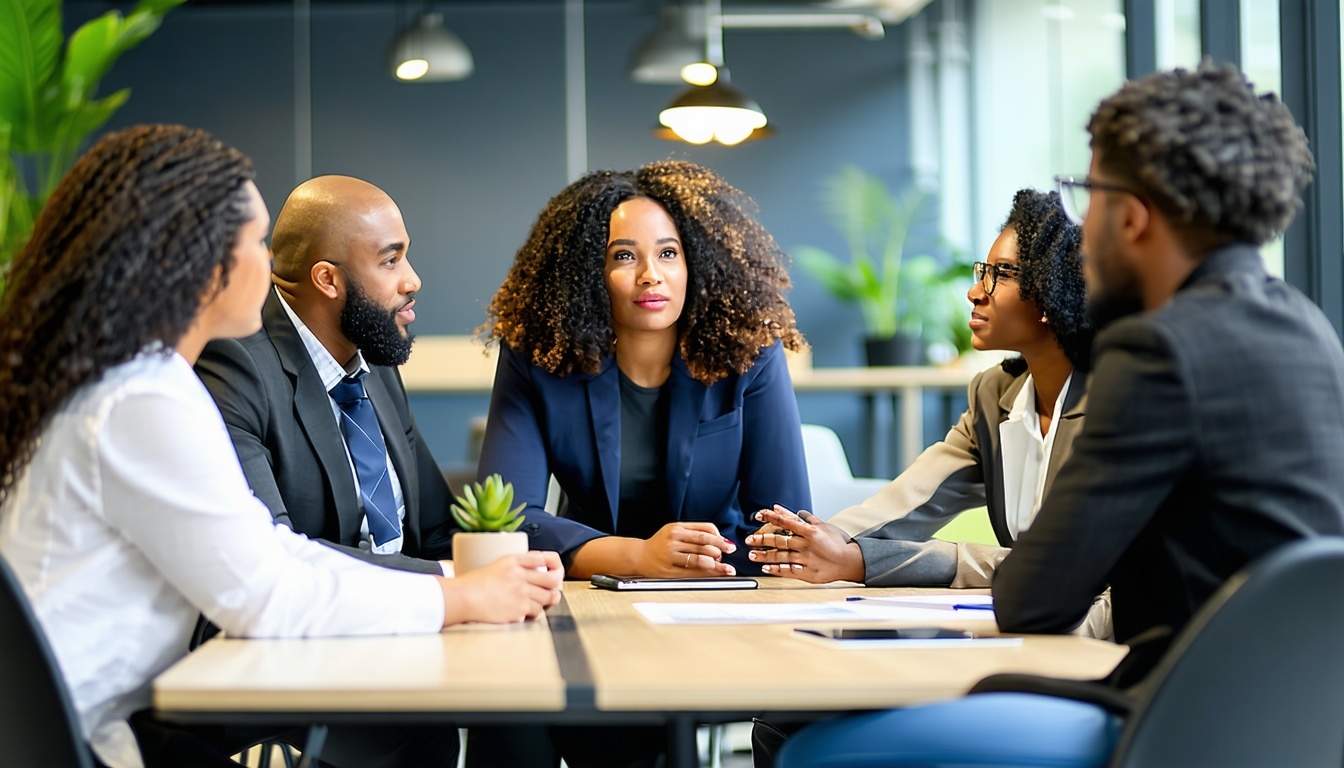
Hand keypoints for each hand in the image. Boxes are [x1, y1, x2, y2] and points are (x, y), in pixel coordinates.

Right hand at [439, 550, 563, 624]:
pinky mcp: (521, 607)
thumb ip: (512, 568)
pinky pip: (538, 611)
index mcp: (513, 560)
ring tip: (541, 604)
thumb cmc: (472, 584)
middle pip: (551, 579)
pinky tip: (528, 613)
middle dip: (555, 586)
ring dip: (546, 602)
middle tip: (553, 592)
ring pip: (548, 596)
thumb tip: (528, 574)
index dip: (553, 565)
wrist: (463, 597)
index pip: (542, 558)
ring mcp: (522, 590)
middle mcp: (520, 573)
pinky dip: (535, 613)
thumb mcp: (494, 566)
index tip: (554, 572)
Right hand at [637, 522, 736, 576]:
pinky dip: (706, 573)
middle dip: (720, 549)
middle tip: (730, 553)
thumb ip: (695, 531)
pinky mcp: (669, 570)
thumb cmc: (660, 544)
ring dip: (716, 563)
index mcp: (677, 528)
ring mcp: (670, 555)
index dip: (719, 537)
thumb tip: (719, 538)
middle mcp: (673, 540)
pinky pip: (692, 571)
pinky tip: (715, 573)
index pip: (704, 530)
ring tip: (726, 567)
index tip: (728, 544)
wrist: (639, 556)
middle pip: (703, 543)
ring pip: (699, 558)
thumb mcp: (675, 530)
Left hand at [745, 505, 864, 583]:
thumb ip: (809, 519)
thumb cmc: (839, 543)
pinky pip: (788, 571)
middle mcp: (806, 545)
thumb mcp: (825, 526)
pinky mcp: (807, 573)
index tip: (758, 515)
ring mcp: (805, 559)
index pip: (786, 521)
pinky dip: (776, 569)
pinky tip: (765, 568)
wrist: (850, 561)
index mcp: (810, 531)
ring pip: (781, 556)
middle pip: (780, 540)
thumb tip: (797, 511)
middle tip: (748, 539)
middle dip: (762, 539)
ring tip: (752, 555)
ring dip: (765, 555)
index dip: (771, 517)